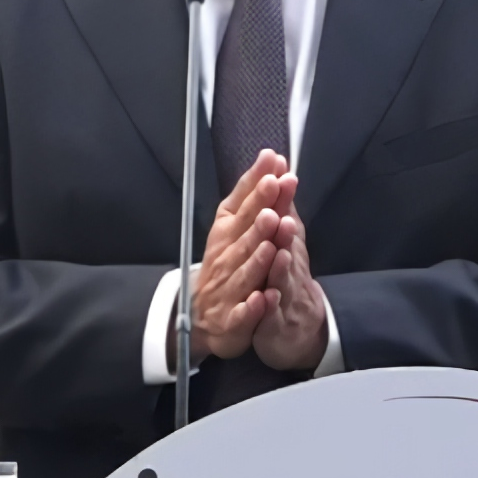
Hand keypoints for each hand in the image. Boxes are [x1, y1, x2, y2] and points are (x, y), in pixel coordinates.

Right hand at [180, 150, 292, 362]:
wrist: (202, 313)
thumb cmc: (224, 262)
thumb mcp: (233, 224)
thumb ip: (253, 194)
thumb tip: (271, 159)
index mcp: (227, 232)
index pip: (243, 205)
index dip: (257, 187)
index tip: (274, 167)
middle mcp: (226, 257)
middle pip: (245, 236)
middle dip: (260, 215)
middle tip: (274, 194)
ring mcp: (228, 288)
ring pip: (244, 272)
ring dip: (258, 258)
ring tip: (271, 243)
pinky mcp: (233, 318)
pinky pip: (244, 313)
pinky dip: (253, 307)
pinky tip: (264, 299)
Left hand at [251, 179, 327, 371]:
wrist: (296, 328)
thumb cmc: (286, 279)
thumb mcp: (287, 245)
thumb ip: (284, 213)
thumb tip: (281, 176)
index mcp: (287, 247)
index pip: (285, 220)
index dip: (283, 199)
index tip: (284, 176)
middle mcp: (289, 270)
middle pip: (287, 249)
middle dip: (283, 231)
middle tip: (281, 213)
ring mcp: (284, 297)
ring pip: (282, 281)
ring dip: (280, 266)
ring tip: (279, 251)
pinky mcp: (275, 323)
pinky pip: (271, 316)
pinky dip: (268, 308)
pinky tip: (266, 299)